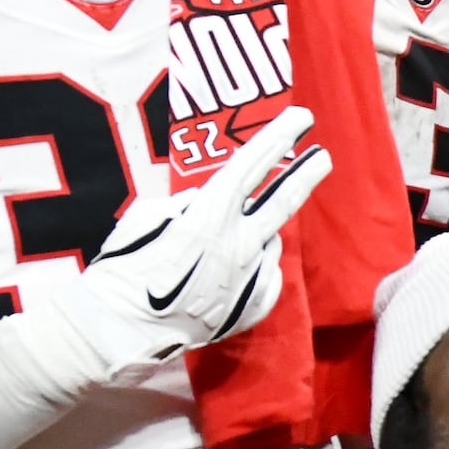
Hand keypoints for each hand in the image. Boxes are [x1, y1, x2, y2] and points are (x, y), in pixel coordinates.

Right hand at [54, 107, 329, 365]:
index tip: (302, 119)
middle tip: (324, 158)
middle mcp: (240, 243)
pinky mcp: (254, 307)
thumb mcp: (147, 217)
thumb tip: (204, 202)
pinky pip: (264, 277)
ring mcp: (251, 278)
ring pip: (267, 242)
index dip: (278, 138)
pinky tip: (231, 275)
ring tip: (224, 247)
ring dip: (255, 236)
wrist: (124, 330)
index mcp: (211, 215)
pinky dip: (253, 269)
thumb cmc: (126, 267)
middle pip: (284, 201)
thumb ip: (184, 204)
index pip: (252, 165)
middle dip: (307, 175)